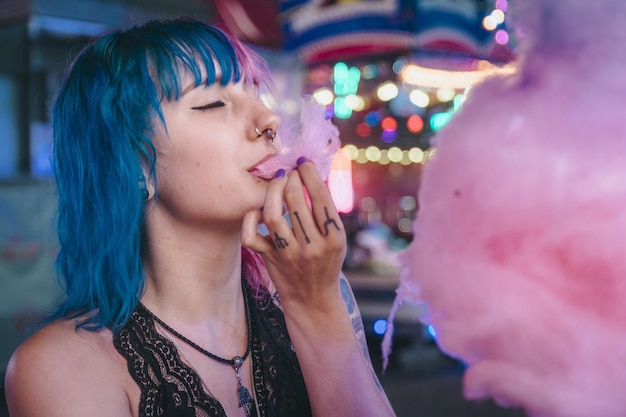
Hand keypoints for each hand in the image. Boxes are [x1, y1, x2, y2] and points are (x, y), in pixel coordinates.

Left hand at [241, 160, 346, 312]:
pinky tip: (259, 210)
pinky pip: (252, 235)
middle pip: (295, 201)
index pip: (321, 197)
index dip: (309, 174)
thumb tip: (310, 175)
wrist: (313, 300)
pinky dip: (251, 218)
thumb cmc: (326, 262)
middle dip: (290, 179)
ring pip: (272, 215)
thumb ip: (325, 212)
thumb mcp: (336, 239)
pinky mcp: (270, 259)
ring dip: (272, 192)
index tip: (303, 164)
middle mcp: (312, 245)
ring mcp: (289, 254)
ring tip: (276, 183)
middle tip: (289, 173)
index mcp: (334, 237)